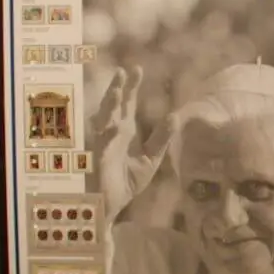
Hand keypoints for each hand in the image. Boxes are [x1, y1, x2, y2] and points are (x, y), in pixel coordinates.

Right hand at [90, 67, 175, 223]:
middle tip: (125, 71)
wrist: (112, 205)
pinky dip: (108, 135)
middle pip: (114, 106)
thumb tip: (175, 116)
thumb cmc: (126, 181)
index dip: (131, 87)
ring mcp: (103, 144)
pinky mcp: (98, 160)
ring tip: (117, 90)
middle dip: (118, 88)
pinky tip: (115, 126)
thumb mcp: (150, 158)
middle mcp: (111, 133)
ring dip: (109, 105)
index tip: (136, 68)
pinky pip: (102, 145)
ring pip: (104, 120)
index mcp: (123, 130)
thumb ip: (161, 138)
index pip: (127, 104)